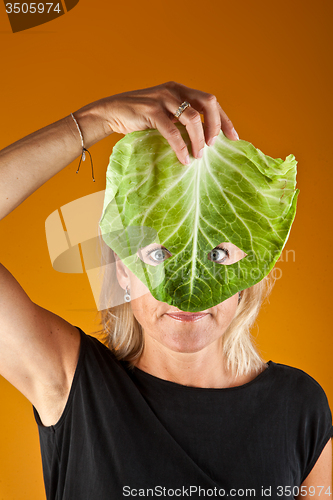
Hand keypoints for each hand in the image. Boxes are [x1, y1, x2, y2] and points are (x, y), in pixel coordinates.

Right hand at [97, 81, 238, 165]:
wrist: (111, 112)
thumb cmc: (140, 118)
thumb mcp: (165, 116)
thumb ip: (181, 121)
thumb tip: (203, 142)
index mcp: (181, 90)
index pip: (211, 102)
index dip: (224, 120)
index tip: (234, 138)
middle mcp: (175, 90)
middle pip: (208, 102)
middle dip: (216, 125)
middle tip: (214, 145)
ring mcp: (163, 98)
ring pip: (192, 118)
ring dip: (199, 139)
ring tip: (199, 156)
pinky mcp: (150, 110)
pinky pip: (172, 131)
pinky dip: (180, 147)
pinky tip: (183, 159)